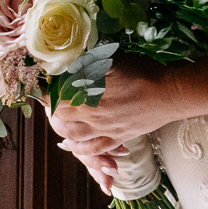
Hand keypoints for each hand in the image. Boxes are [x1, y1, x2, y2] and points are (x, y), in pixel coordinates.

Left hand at [48, 56, 177, 188]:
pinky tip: (70, 146)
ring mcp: (104, 129)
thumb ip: (88, 63)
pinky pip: (94, 148)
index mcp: (87, 93)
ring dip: (62, 127)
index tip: (38, 82)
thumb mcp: (112, 61)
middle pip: (61, 113)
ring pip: (73, 134)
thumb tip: (68, 59)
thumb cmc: (142, 72)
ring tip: (56, 119)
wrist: (169, 93)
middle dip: (50, 106)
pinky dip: (80, 149)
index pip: (55, 94)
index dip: (44, 89)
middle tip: (46, 97)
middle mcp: (91, 114)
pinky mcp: (117, 138)